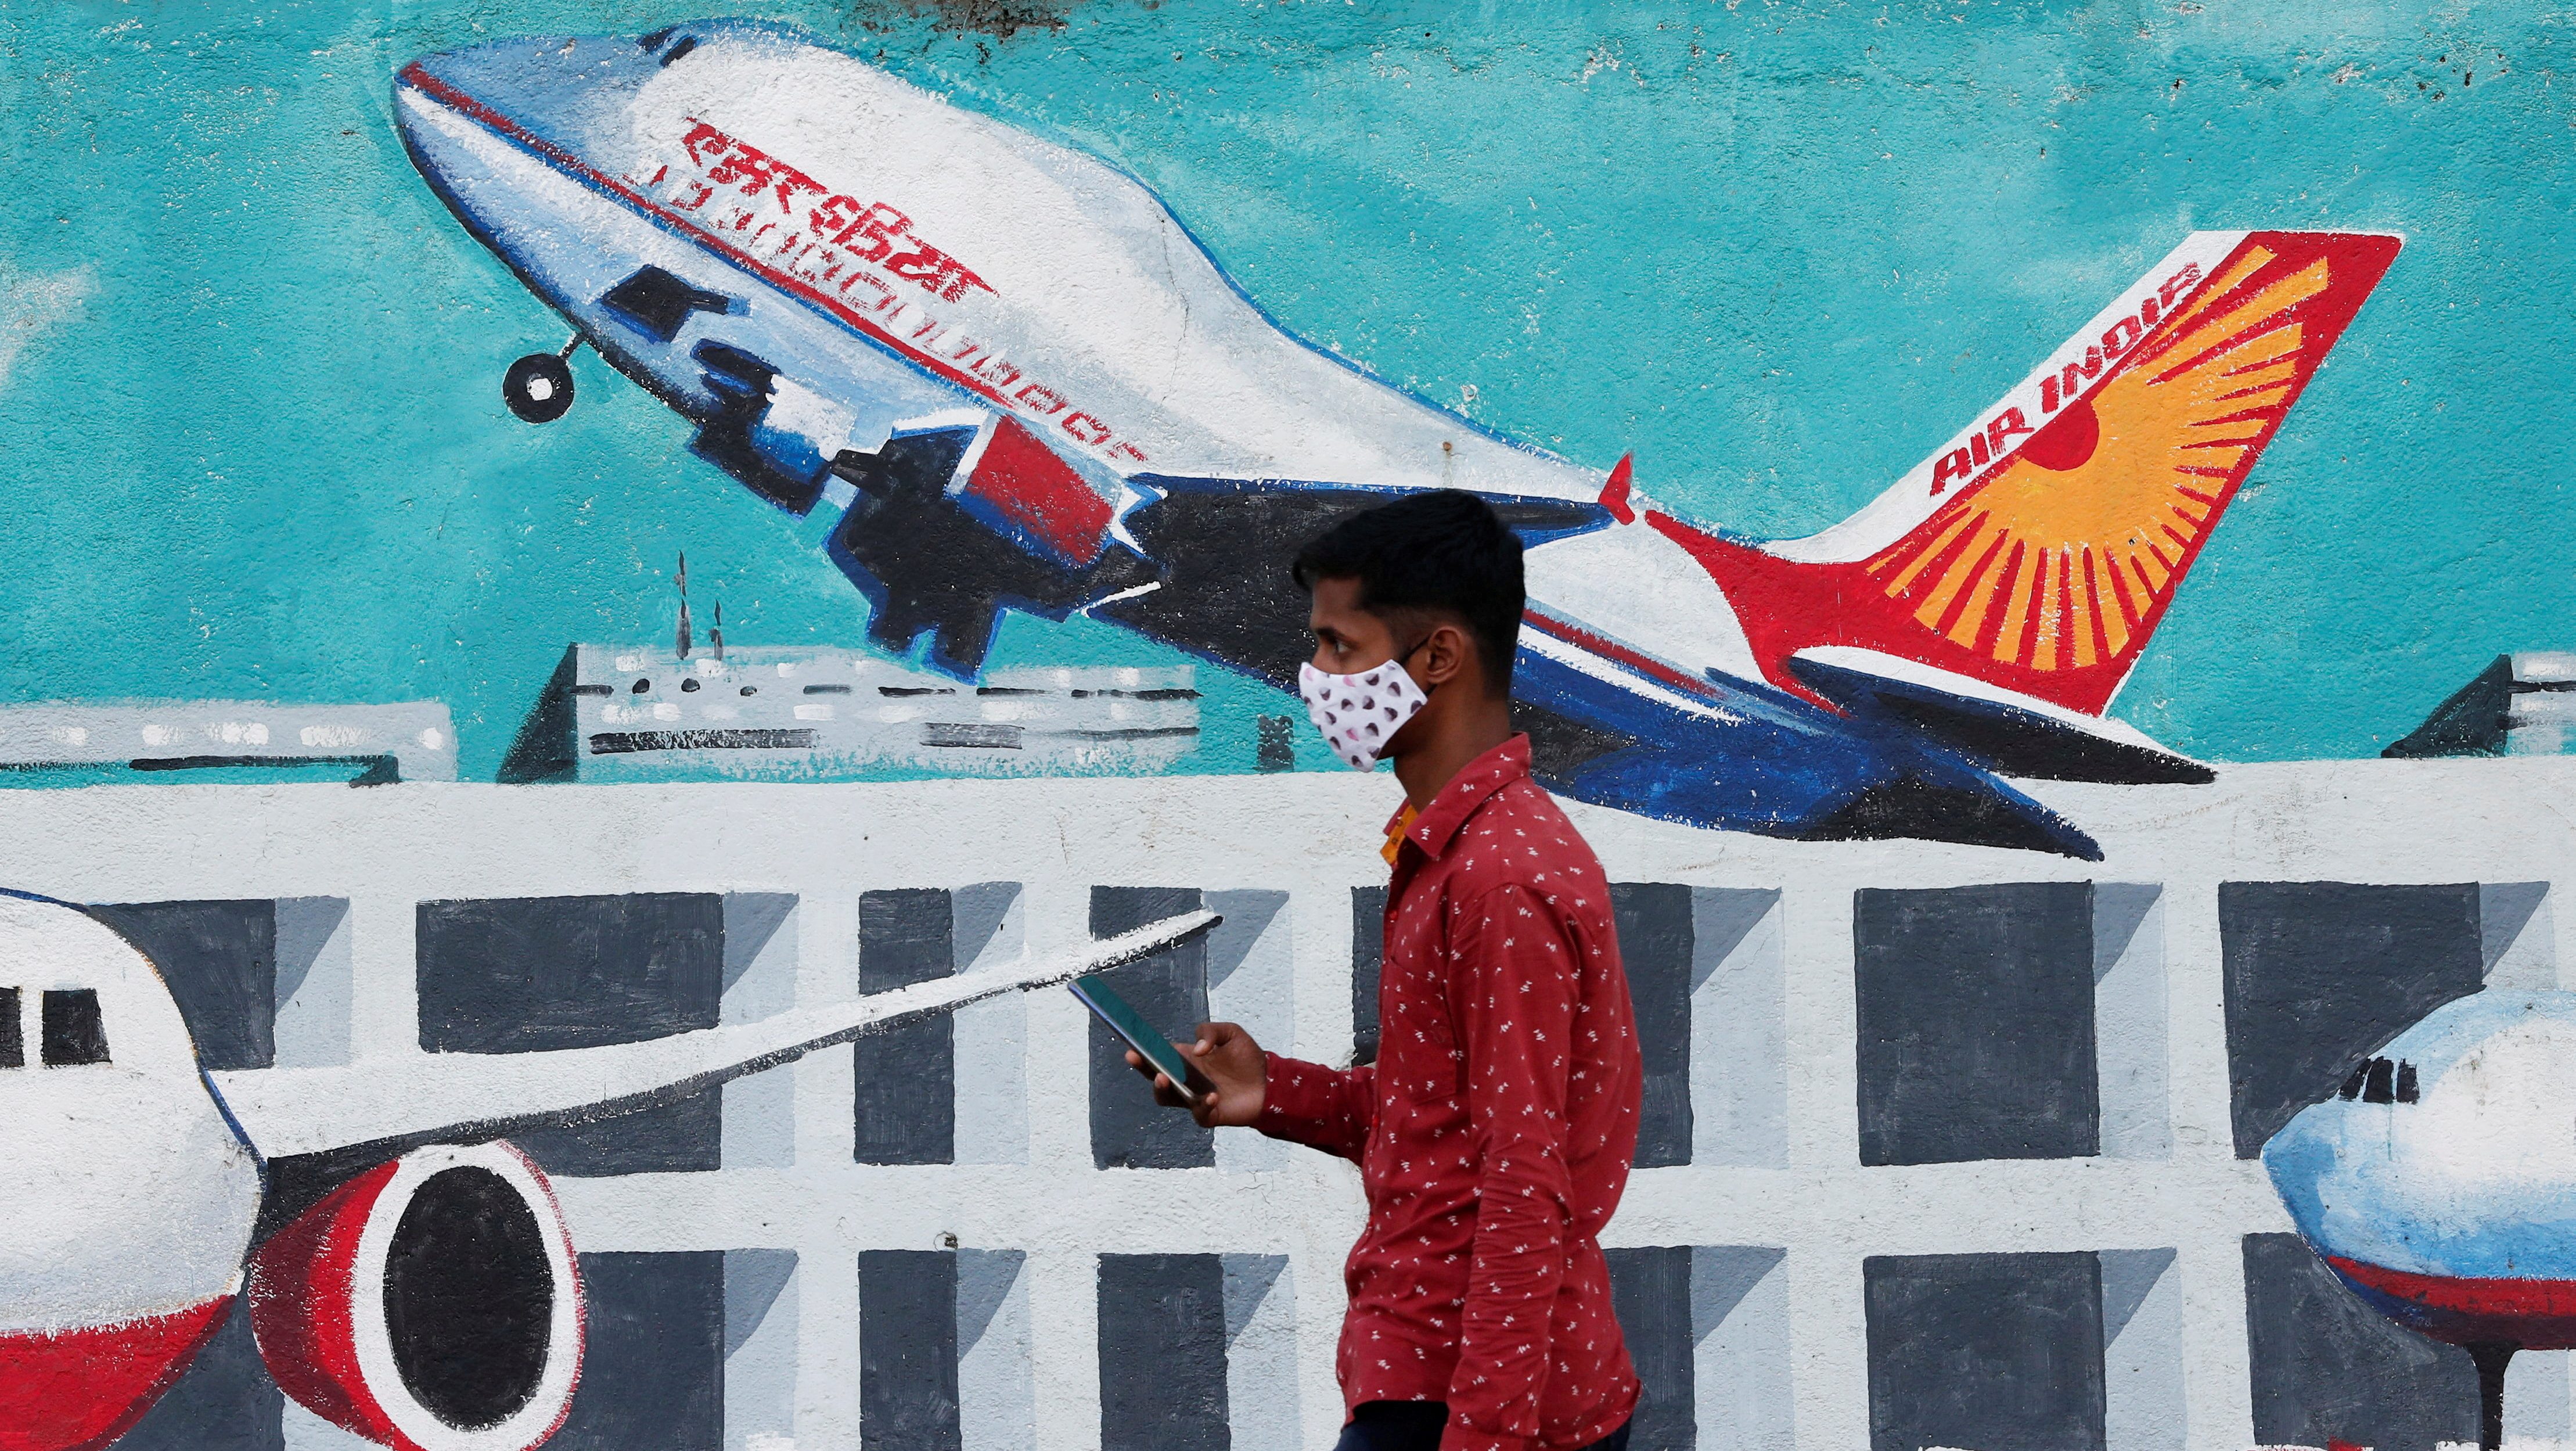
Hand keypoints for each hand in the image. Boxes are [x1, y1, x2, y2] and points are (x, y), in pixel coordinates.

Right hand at [1126, 1020, 1265, 1126]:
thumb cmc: (1248, 1057)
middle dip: (1143, 1067)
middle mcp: (1187, 1079)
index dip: (1145, 1050)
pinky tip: (1212, 1096)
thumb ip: (1211, 1032)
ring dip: (1162, 1089)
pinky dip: (1201, 1106)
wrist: (1270, 1082)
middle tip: (1135, 1057)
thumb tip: (1197, 1049)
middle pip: (1156, 1076)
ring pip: (1168, 1098)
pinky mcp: (1209, 1113)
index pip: (1161, 1054)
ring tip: (1163, 1077)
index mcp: (1188, 1058)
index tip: (1132, 1043)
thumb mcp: (1231, 1033)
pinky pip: (1198, 1113)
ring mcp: (1195, 1098)